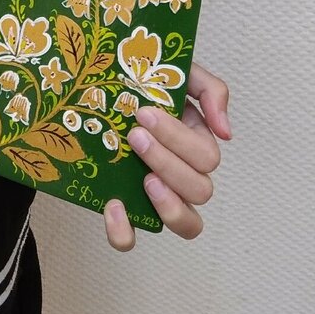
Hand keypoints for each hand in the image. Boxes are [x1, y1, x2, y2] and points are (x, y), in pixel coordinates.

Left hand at [103, 61, 230, 249]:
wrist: (87, 92)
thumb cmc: (137, 82)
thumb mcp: (176, 73)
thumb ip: (210, 90)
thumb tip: (226, 132)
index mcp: (194, 143)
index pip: (207, 157)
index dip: (179, 140)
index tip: (143, 111)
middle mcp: (181, 175)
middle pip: (201, 189)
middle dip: (168, 161)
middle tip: (135, 135)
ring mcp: (154, 197)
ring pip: (187, 223)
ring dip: (169, 204)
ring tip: (144, 178)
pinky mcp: (123, 211)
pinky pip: (130, 240)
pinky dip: (124, 232)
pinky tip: (113, 205)